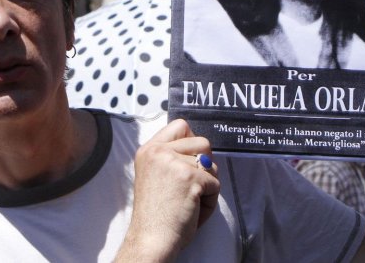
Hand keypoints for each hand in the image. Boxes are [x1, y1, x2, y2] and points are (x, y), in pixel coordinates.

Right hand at [117, 119, 219, 261]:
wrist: (150, 238)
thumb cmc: (156, 214)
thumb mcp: (154, 175)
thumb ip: (170, 158)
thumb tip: (202, 152)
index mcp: (149, 149)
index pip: (180, 125)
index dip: (191, 142)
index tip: (188, 163)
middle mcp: (159, 151)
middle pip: (202, 142)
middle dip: (204, 166)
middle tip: (190, 187)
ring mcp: (174, 162)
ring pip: (212, 164)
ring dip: (208, 185)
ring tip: (190, 201)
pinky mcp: (190, 177)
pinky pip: (215, 183)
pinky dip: (210, 200)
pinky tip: (193, 210)